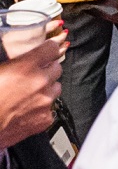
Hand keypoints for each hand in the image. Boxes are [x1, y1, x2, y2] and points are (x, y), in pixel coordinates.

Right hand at [0, 31, 62, 148]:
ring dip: (46, 88)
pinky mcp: (45, 119)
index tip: (47, 49)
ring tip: (28, 92)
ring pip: (56, 88)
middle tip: (32, 74)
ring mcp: (45, 102)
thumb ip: (8, 62)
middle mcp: (40, 83)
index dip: (48, 48)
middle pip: (56, 68)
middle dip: (46, 69)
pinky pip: (51, 108)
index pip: (51, 49)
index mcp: (25, 67)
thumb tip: (16, 61)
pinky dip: (42, 107)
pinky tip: (26, 109)